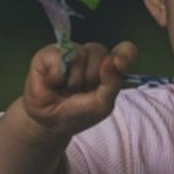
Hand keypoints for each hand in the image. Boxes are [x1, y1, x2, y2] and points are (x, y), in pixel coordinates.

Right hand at [18, 41, 136, 141]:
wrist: (50, 123)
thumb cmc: (78, 113)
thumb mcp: (103, 104)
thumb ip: (112, 83)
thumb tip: (112, 60)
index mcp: (109, 66)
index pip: (125, 50)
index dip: (124, 53)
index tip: (119, 65)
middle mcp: (91, 56)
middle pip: (100, 51)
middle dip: (92, 76)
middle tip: (82, 91)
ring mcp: (70, 52)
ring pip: (80, 53)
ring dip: (74, 79)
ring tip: (66, 89)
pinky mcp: (48, 54)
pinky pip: (58, 55)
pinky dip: (57, 75)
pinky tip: (53, 84)